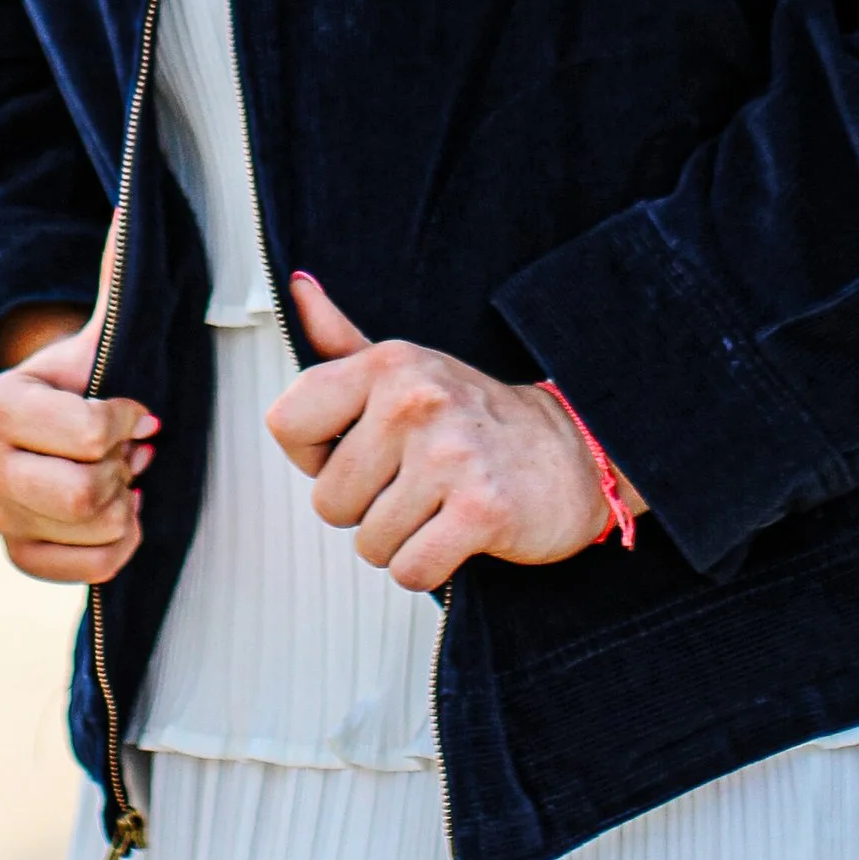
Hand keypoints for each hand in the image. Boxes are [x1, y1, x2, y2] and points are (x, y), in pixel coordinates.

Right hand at [0, 304, 158, 584]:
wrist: (50, 423)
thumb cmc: (82, 377)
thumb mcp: (96, 334)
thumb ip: (115, 279)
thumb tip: (130, 214)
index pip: (91, 433)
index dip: (130, 422)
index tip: (136, 410)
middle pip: (86, 494)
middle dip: (124, 470)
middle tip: (130, 450)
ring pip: (92, 531)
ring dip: (126, 504)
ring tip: (120, 476)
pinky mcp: (17, 553)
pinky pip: (89, 572)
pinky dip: (119, 546)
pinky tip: (119, 514)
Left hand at [265, 273, 643, 593]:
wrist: (571, 453)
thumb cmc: (476, 418)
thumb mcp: (408, 368)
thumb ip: (344, 340)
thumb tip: (298, 288)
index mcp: (388, 364)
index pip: (287, 424)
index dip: (314, 455)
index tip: (357, 452)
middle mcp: (415, 400)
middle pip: (329, 500)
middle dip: (365, 509)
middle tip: (413, 484)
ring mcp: (450, 454)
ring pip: (369, 543)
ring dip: (399, 541)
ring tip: (437, 506)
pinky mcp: (481, 509)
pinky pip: (410, 570)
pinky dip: (428, 569)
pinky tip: (454, 535)